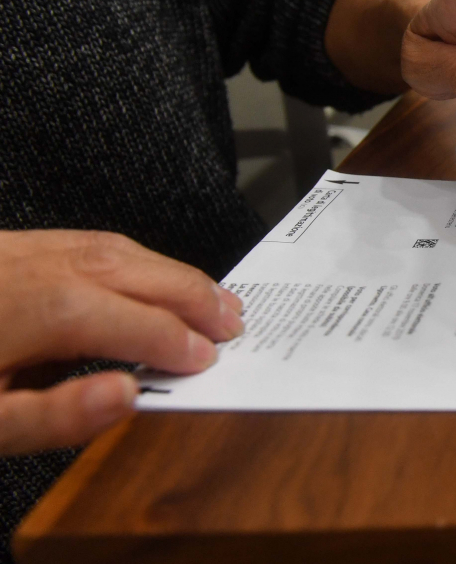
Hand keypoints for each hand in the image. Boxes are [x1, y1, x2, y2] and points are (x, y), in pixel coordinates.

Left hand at [0, 230, 242, 455]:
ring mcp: (19, 249)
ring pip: (112, 248)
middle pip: (135, 271)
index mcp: (39, 310)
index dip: (178, 343)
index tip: (207, 361)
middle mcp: (36, 267)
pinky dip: (129, 258)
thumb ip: (54, 416)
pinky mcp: (6, 246)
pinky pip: (83, 241)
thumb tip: (126, 396)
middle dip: (192, 297)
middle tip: (231, 322)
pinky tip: (140, 274)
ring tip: (203, 296)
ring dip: (167, 273)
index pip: (135, 322)